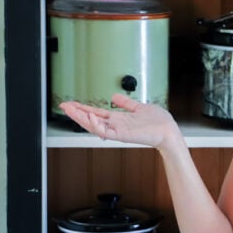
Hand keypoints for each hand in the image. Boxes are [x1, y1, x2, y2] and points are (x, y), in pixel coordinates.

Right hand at [59, 94, 179, 150]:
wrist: (169, 131)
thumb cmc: (158, 122)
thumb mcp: (139, 107)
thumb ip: (126, 103)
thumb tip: (114, 96)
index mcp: (119, 119)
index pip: (96, 113)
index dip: (83, 109)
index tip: (70, 104)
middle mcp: (116, 125)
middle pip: (91, 119)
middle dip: (77, 113)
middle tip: (63, 106)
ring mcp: (118, 131)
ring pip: (95, 126)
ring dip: (82, 118)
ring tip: (71, 110)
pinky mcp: (123, 135)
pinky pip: (106, 132)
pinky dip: (97, 126)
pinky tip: (89, 117)